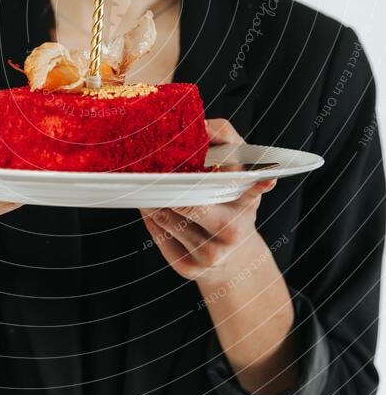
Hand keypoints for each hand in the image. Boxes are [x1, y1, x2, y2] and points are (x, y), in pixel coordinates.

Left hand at [139, 118, 276, 288]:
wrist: (234, 257)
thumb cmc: (230, 199)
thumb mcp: (238, 166)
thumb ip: (225, 137)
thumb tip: (203, 126)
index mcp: (247, 199)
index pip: (242, 185)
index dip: (241, 175)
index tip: (231, 167)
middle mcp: (233, 229)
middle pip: (190, 203)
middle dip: (167, 186)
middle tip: (150, 169)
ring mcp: (211, 253)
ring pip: (167, 217)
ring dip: (152, 199)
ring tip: (146, 185)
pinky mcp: (189, 269)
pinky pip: (158, 237)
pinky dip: (151, 219)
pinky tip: (152, 208)